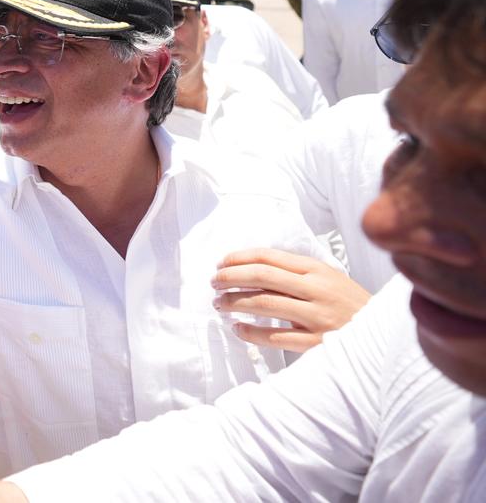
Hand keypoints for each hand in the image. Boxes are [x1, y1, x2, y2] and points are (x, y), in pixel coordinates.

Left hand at [213, 248, 371, 351]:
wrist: (387, 335)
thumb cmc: (350, 303)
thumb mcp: (329, 277)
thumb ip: (297, 271)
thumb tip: (253, 267)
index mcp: (317, 270)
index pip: (269, 257)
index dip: (239, 258)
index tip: (221, 263)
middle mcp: (316, 289)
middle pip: (263, 277)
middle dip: (231, 277)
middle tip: (214, 282)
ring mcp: (318, 316)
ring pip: (265, 305)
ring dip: (235, 303)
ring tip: (219, 304)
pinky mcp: (319, 343)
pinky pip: (276, 337)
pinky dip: (252, 333)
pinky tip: (237, 329)